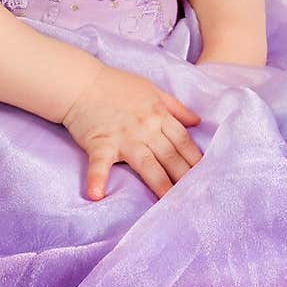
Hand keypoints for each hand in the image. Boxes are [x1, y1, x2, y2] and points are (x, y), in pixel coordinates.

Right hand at [60, 62, 203, 201]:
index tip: (206, 177)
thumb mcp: (151, 90)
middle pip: (170, 155)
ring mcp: (123, 137)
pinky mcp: (100, 143)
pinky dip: (97, 178)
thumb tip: (197, 121)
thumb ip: (175, 107)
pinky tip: (96, 194)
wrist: (81, 83)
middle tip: (196, 198)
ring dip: (159, 184)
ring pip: (147, 163)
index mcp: (158, 114)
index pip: (183, 140)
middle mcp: (145, 127)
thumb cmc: (116, 85)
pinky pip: (100, 163)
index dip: (195, 160)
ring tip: (168, 204)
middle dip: (184, 177)